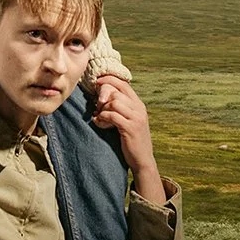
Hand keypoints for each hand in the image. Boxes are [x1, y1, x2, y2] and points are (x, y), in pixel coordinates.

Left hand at [90, 74, 161, 196]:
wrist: (142, 160)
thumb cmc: (132, 140)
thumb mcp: (130, 121)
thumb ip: (122, 108)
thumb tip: (104, 96)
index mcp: (139, 105)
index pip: (124, 84)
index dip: (109, 80)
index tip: (97, 81)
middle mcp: (140, 109)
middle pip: (117, 92)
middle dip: (103, 98)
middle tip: (97, 108)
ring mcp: (136, 118)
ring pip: (114, 102)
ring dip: (102, 109)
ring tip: (98, 117)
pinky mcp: (130, 128)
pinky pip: (112, 116)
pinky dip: (102, 118)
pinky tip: (98, 123)